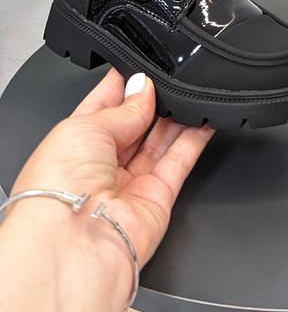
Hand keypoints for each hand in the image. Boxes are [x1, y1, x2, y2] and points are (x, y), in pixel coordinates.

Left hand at [12, 68, 213, 266]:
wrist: (75, 242)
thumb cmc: (57, 189)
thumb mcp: (85, 126)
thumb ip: (123, 107)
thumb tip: (143, 88)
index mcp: (73, 144)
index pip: (103, 107)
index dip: (124, 86)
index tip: (142, 69)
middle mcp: (101, 165)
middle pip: (136, 123)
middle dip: (151, 100)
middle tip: (166, 81)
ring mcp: (131, 182)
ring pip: (161, 140)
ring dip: (176, 116)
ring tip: (189, 92)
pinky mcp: (158, 197)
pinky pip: (181, 160)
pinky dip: (196, 138)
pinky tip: (206, 116)